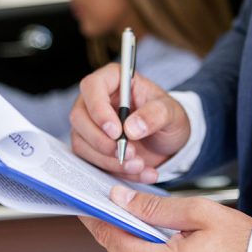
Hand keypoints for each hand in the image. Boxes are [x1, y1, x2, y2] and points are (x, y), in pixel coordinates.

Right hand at [69, 63, 191, 182]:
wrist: (167, 141)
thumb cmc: (167, 118)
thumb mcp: (172, 113)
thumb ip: (156, 115)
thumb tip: (131, 128)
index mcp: (113, 80)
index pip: (92, 87)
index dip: (99, 109)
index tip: (116, 131)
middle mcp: (95, 100)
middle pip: (79, 117)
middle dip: (102, 141)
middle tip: (129, 152)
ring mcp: (89, 123)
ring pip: (81, 142)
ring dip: (108, 160)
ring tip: (139, 165)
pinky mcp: (90, 146)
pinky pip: (91, 161)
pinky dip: (114, 171)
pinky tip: (139, 172)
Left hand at [80, 186, 251, 251]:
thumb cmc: (245, 250)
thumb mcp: (203, 215)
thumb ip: (157, 207)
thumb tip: (121, 199)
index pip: (111, 239)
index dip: (95, 218)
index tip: (84, 204)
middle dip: (119, 230)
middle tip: (122, 207)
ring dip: (136, 249)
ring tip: (153, 228)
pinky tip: (164, 250)